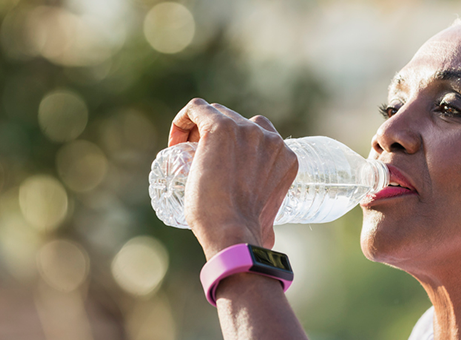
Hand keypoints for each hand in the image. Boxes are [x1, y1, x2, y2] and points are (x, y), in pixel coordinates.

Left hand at [168, 98, 297, 258]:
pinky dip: (184, 119)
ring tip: (185, 154)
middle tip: (198, 161)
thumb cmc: (247, 235)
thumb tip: (265, 240)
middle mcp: (269, 138)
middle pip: (237, 120)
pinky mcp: (220, 128)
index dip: (237, 145)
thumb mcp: (267, 222)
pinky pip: (197, 108)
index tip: (219, 165)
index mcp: (285, 156)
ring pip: (216, 113)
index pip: (258, 135)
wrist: (233, 232)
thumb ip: (268, 225)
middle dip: (217, 136)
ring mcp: (245, 130)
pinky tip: (175, 140)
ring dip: (200, 128)